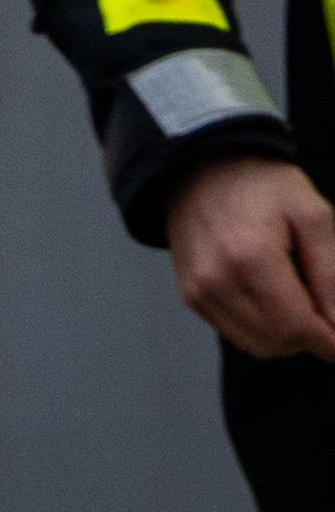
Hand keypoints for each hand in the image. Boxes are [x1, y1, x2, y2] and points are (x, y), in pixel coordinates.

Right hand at [168, 154, 334, 363]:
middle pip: (279, 343)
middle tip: (325, 308)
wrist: (201, 166)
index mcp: (251, 258)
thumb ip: (331, 272)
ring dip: (287, 336)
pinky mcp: (191, 295)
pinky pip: (236, 333)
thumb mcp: (313, 215)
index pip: (299, 328)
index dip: (332, 342)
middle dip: (312, 338)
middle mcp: (217, 280)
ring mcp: (199, 290)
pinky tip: (271, 296)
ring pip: (257, 345)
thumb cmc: (262, 186)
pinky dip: (262, 328)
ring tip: (298, 299)